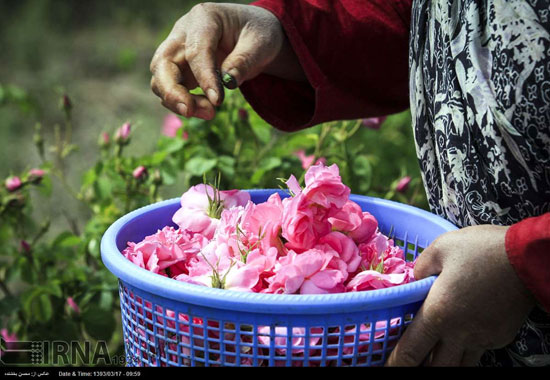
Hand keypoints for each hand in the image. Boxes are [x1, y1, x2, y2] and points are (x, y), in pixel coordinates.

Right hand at [150, 3, 304, 119]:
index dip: (204, 77)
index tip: (217, 100)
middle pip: (163, 62)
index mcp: (204, 18)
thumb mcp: (261, 44)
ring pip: (162, 79)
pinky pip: (171, 90)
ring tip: (210, 113)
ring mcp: (178, 53)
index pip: (196, 50)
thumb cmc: (258, 35)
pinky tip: (206, 110)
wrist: (254, 38)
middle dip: (172, 91)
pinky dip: (183, 104)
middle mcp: (183, 34)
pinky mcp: (179, 71)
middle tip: (190, 112)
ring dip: (178, 101)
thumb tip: (228, 82)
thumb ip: (245, 61)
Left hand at [386, 225, 535, 365]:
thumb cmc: (481, 250)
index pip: (410, 352)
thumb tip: (414, 281)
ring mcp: (482, 338)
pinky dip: (464, 350)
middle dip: (421, 369)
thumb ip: (420, 269)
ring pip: (458, 366)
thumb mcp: (440, 248)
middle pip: (436, 368)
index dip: (395, 363)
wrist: (528, 258)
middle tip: (412, 361)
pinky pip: (477, 351)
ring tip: (434, 354)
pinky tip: (460, 336)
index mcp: (439, 314)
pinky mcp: (499, 337)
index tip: (386, 366)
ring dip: (443, 363)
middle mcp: (459, 333)